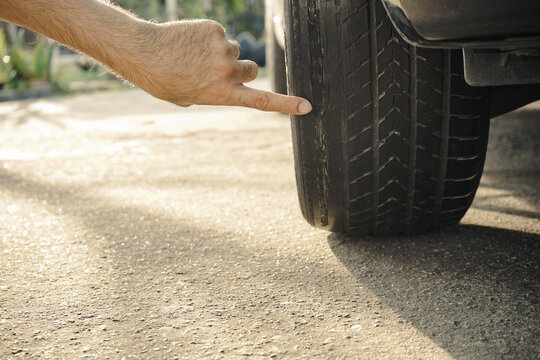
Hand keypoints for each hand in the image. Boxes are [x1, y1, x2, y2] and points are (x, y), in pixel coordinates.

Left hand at [128, 20, 311, 114]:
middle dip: (241, 71)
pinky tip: (190, 42)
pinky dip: (209, 38)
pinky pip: (221, 35)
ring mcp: (222, 50)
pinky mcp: (215, 30)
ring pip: (235, 51)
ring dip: (222, 53)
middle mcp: (227, 73)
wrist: (143, 53)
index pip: (262, 101)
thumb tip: (224, 81)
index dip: (286, 104)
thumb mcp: (190, 98)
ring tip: (195, 56)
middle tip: (217, 70)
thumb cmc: (164, 81)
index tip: (306, 106)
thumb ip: (213, 92)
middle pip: (251, 70)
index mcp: (223, 94)